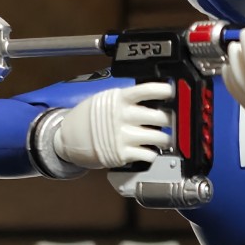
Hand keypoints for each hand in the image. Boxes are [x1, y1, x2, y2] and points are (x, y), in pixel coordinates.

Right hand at [53, 81, 173, 170]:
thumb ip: (128, 99)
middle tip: (173, 121)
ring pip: (159, 138)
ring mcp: (123, 136)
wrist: (70, 138)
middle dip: (171, 120)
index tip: (175, 92)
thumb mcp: (106, 99)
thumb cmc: (90, 117)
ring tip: (165, 138)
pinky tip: (149, 149)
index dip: (165, 90)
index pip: (147, 90)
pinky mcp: (123, 154)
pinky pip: (149, 154)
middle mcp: (123, 116)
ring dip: (166, 139)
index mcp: (120, 99)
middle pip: (160, 117)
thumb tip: (155, 98)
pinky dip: (152, 153)